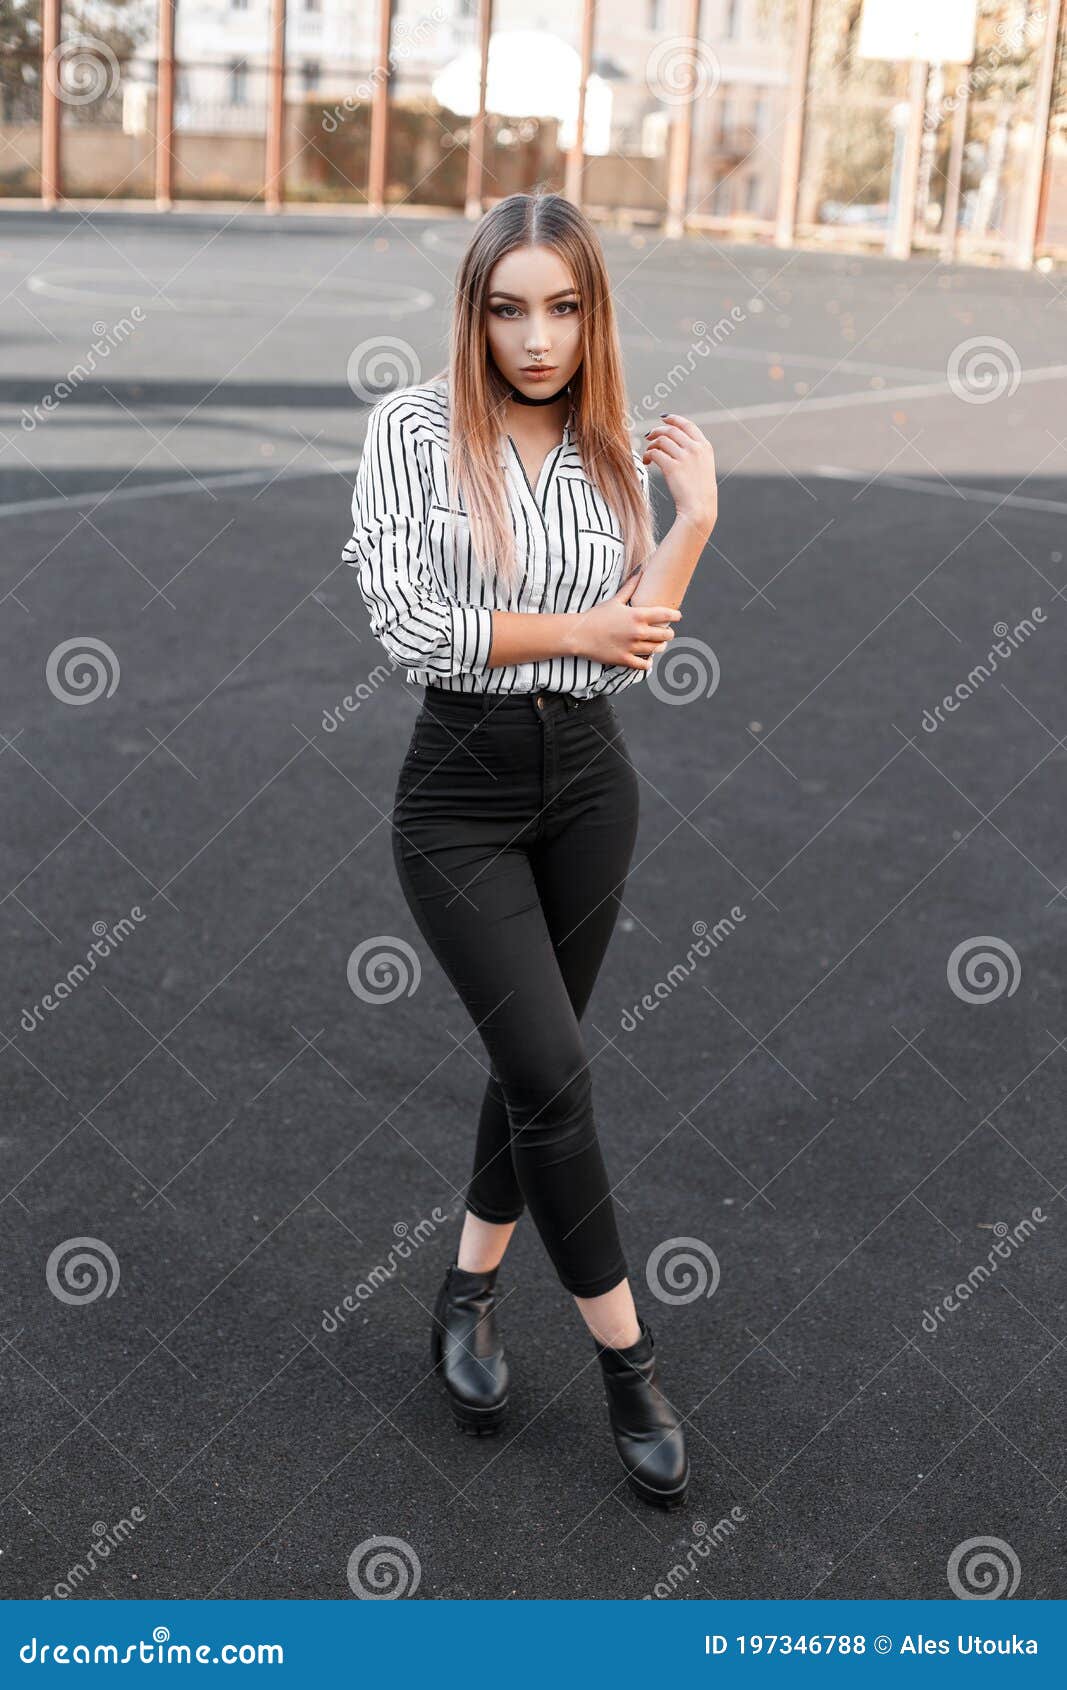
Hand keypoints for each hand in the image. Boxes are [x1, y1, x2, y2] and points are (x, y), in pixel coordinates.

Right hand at [570, 570, 681, 669]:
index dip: (675, 616)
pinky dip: (648, 663)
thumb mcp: (615, 600)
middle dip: (668, 633)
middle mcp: (638, 632)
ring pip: (656, 649)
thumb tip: (640, 572)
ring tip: (659, 644)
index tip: (678, 616)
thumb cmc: (596, 616)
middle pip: (665, 635)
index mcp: (637, 616)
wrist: (579, 634)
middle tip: (667, 632)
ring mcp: (632, 647)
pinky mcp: (625, 660)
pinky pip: (644, 665)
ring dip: (660, 647)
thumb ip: (630, 587)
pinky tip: (647, 659)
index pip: (665, 615)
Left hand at [643, 414, 716, 536]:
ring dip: (651, 444)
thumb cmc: (700, 493)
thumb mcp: (703, 467)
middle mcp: (695, 448)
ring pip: (661, 440)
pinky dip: (648, 455)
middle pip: (671, 430)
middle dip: (657, 431)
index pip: (687, 425)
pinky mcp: (672, 467)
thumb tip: (676, 443)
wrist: (699, 509)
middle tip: (648, 436)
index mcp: (705, 446)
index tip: (663, 418)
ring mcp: (684, 457)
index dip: (674, 419)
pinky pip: (655, 453)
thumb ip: (694, 453)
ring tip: (648, 453)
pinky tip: (646, 461)